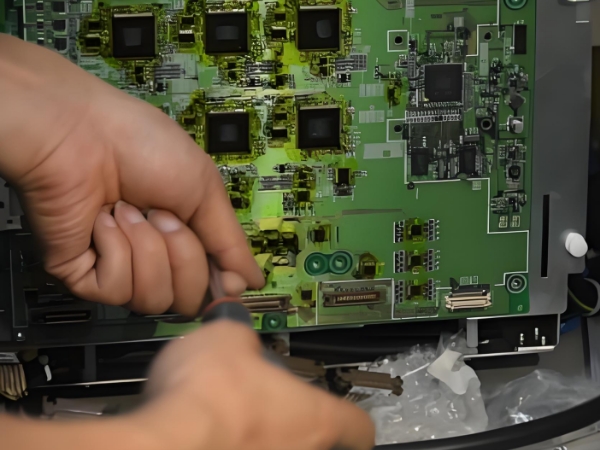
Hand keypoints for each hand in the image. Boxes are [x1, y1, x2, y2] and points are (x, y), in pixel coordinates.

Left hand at [0, 35, 263, 314]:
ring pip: (154, 299)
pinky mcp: (83, 276)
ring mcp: (119, 269)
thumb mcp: (205, 188)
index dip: (221, 285)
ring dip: (148, 249)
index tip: (227, 276)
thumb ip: (230, 242)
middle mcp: (155, 260)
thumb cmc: (144, 148)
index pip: (212, 286)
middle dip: (184, 255)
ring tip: (127, 211)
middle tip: (162, 214)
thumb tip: (253, 281)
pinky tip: (104, 221)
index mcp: (185, 239)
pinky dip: (117, 250)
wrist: (82, 133)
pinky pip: (117, 289)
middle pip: (188, 300)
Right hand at [135, 321, 374, 449]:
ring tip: (235, 420)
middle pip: (316, 442)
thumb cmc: (207, 397)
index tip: (347, 415)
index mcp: (313, 416)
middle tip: (275, 407)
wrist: (166, 440)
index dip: (354, 419)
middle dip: (297, 424)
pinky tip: (209, 434)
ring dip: (264, 437)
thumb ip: (242, 336)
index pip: (358, 426)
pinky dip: (231, 444)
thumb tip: (236, 336)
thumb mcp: (227, 338)